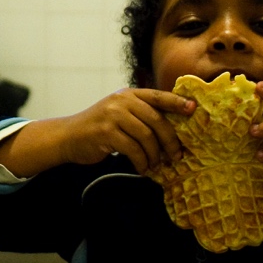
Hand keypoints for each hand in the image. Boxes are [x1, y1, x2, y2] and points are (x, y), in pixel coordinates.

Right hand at [49, 88, 194, 173]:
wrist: (68, 136)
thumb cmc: (100, 128)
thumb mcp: (120, 113)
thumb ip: (141, 114)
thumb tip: (172, 128)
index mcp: (129, 94)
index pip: (158, 96)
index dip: (177, 102)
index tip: (194, 109)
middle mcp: (122, 101)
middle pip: (157, 119)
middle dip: (170, 140)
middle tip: (177, 156)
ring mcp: (113, 115)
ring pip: (146, 136)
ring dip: (155, 155)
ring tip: (156, 165)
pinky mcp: (106, 132)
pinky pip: (133, 149)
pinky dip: (141, 162)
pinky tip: (142, 169)